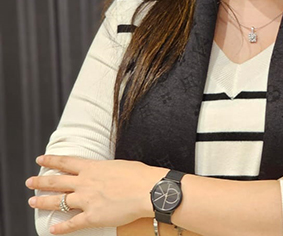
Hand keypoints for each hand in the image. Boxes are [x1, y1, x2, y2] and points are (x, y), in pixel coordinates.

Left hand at [26, 155, 163, 233]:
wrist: (148, 190)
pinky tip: (52, 229)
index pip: (66, 162)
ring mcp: (87, 200)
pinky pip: (72, 223)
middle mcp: (86, 183)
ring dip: (43, 202)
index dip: (51, 160)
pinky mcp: (92, 216)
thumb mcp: (120, 164)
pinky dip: (61, 228)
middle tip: (29, 181)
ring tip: (32, 201)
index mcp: (93, 167)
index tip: (40, 159)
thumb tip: (104, 172)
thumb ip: (107, 169)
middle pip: (57, 181)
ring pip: (59, 201)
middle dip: (41, 181)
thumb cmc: (139, 175)